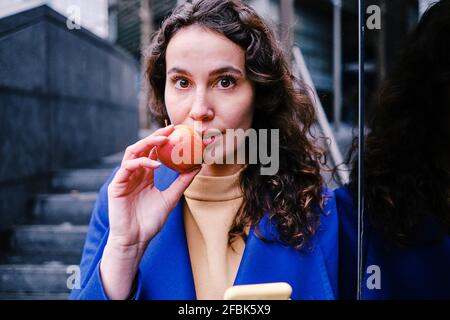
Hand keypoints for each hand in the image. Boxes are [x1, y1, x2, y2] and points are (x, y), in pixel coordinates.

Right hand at [106, 124, 200, 250]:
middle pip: (142, 148)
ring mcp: (124, 178)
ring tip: (163, 140)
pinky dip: (141, 163)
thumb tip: (198, 166)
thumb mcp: (171, 198)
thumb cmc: (151, 221)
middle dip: (156, 136)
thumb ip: (182, 182)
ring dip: (147, 144)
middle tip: (171, 128)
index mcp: (145, 175)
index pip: (153, 152)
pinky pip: (127, 168)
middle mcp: (134, 173)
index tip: (178, 131)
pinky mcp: (116, 185)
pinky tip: (154, 165)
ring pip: (133, 153)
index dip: (163, 140)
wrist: (136, 239)